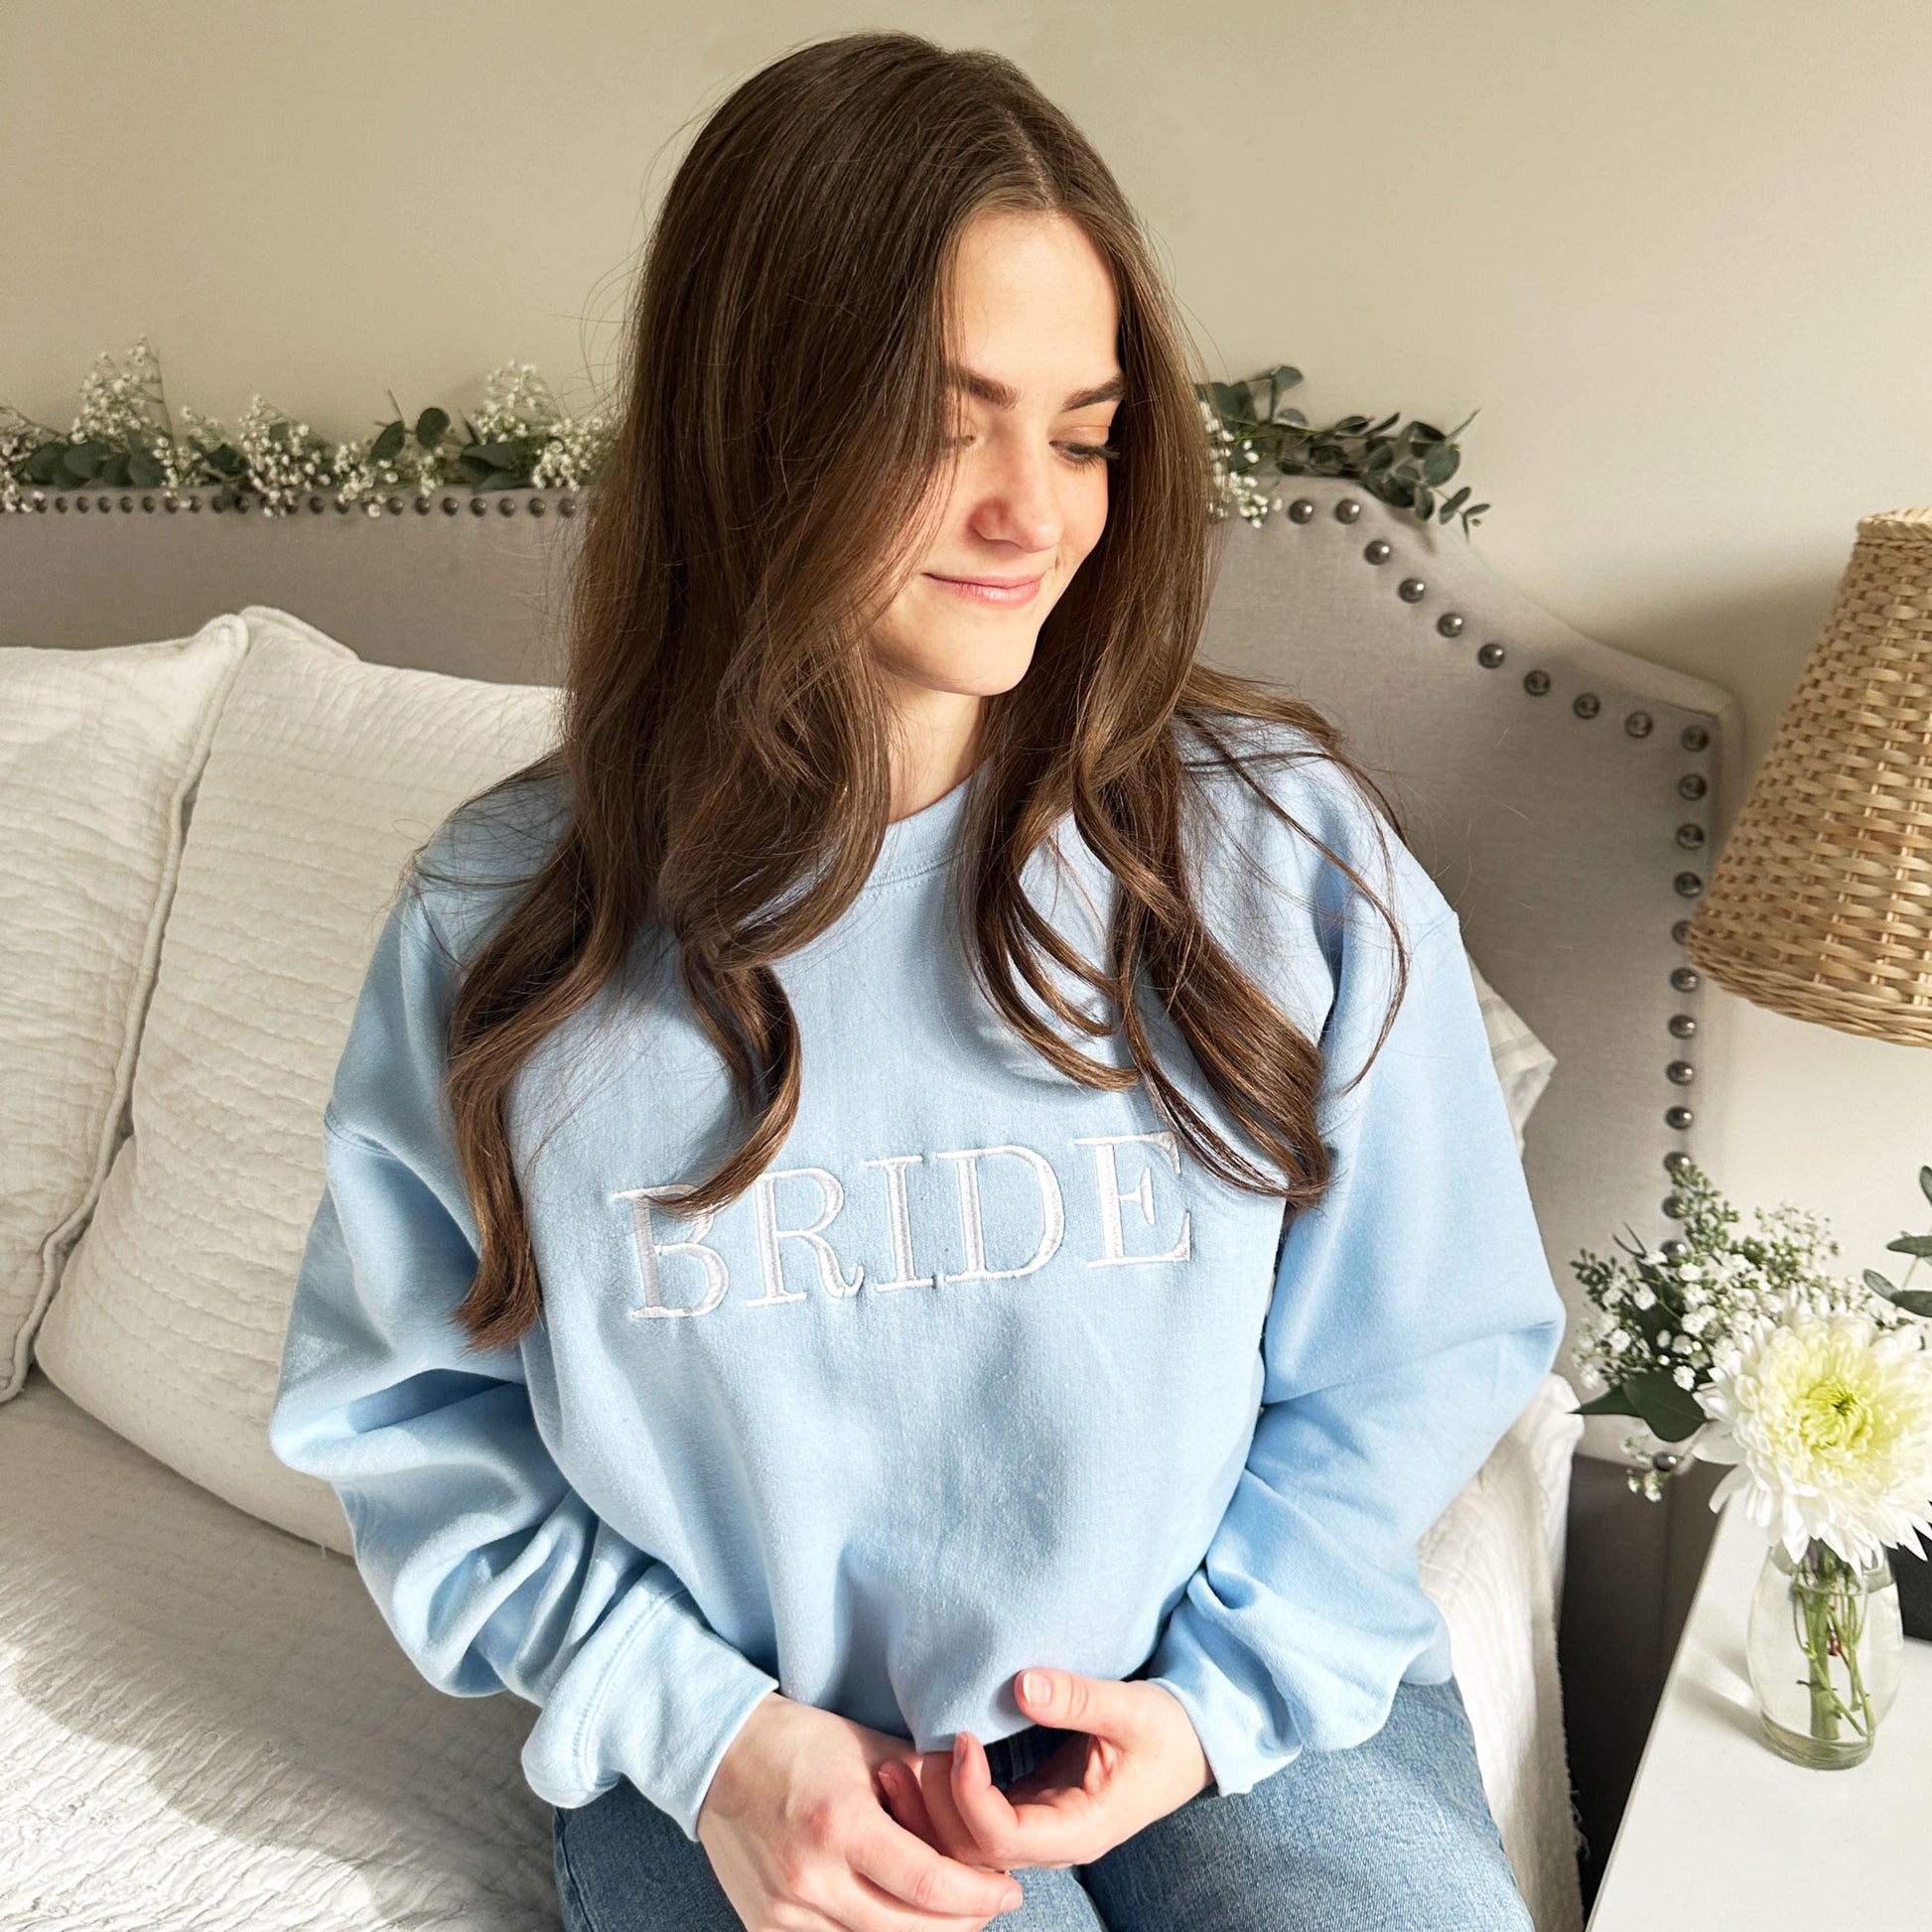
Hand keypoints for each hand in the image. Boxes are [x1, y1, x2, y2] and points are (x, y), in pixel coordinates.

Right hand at [697, 1691, 1026, 1931]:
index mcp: (840, 1824)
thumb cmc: (800, 1742)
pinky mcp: (765, 1928)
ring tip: (944, 1904)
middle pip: (908, 1928)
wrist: (720, 1754)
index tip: (1008, 1891)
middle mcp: (810, 1877)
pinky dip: (870, 1931)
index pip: (929, 1885)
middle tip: (988, 1901)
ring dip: (917, 1929)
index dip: (979, 1895)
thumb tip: (983, 1807)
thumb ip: (926, 1781)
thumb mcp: (871, 1748)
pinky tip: (892, 1908)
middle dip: (961, 1920)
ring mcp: (783, 1911)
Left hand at [879, 1669, 1213, 1873]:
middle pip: (971, 1852)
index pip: (1001, 1836)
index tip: (963, 1736)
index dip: (970, 1793)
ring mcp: (1039, 1831)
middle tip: (906, 1751)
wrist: (1192, 1746)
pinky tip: (923, 1762)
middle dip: (932, 1808)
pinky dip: (944, 1799)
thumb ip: (1080, 1699)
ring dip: (929, 1809)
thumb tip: (1022, 1684)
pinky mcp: (1030, 1810)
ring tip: (895, 1760)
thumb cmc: (1168, 1730)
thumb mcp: (1133, 1709)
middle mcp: (1053, 1843)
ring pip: (965, 1845)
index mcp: (1079, 1830)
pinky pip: (974, 1822)